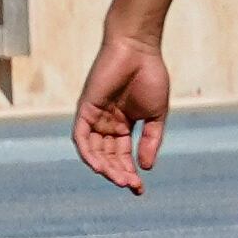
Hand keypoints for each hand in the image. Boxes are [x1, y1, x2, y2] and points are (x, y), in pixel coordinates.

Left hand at [72, 30, 171, 191]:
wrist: (138, 49)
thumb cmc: (149, 75)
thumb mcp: (155, 115)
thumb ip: (150, 140)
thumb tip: (146, 168)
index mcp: (122, 125)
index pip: (123, 156)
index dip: (130, 173)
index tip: (140, 189)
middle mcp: (105, 124)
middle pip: (108, 157)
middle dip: (118, 173)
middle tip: (131, 185)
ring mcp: (94, 117)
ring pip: (94, 151)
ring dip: (105, 168)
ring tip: (119, 180)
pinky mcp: (85, 109)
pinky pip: (81, 137)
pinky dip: (88, 153)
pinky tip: (99, 167)